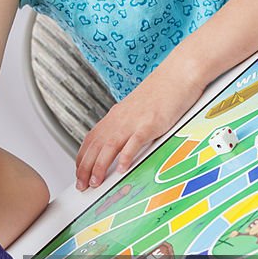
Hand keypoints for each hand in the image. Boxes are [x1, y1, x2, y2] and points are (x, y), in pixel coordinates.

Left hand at [75, 55, 206, 189]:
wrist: (178, 73)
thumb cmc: (162, 92)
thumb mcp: (137, 109)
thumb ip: (126, 125)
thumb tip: (119, 143)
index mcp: (116, 115)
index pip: (91, 139)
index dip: (82, 158)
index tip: (78, 173)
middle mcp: (121, 119)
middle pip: (96, 145)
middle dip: (85, 168)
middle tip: (81, 185)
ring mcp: (135, 121)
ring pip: (110, 146)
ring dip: (100, 166)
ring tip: (95, 182)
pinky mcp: (151, 123)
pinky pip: (135, 141)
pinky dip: (126, 156)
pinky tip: (122, 169)